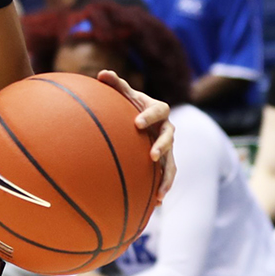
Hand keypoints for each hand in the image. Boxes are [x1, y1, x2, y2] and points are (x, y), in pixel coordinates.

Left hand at [99, 70, 176, 204]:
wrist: (141, 121)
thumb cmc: (130, 105)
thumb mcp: (124, 95)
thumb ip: (116, 84)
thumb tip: (102, 73)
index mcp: (158, 110)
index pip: (159, 110)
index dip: (150, 116)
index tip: (137, 123)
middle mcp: (166, 128)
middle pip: (169, 136)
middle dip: (162, 146)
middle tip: (151, 155)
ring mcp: (168, 146)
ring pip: (172, 161)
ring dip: (167, 174)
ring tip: (160, 190)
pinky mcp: (165, 161)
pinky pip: (168, 174)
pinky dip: (164, 186)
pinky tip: (156, 202)